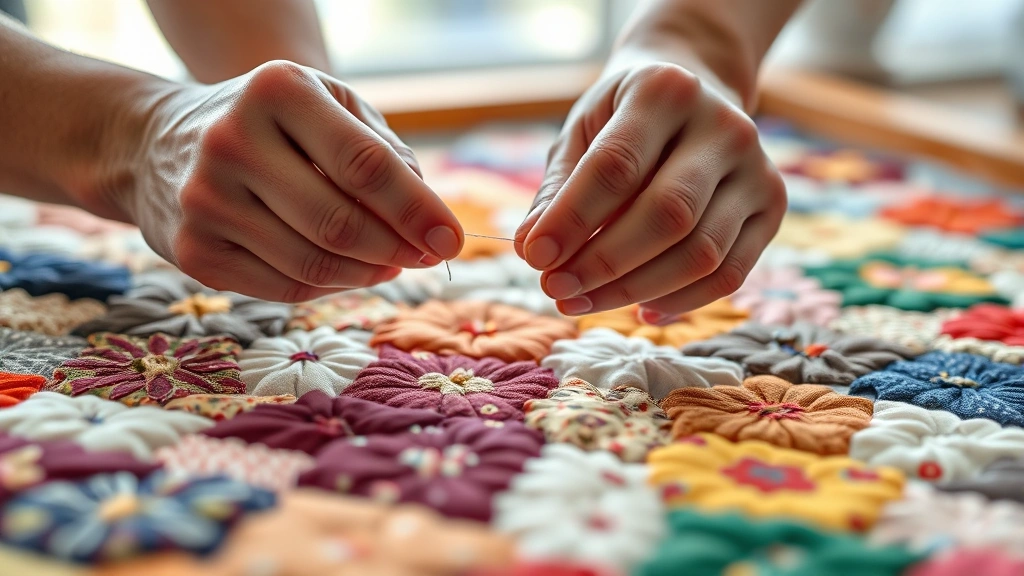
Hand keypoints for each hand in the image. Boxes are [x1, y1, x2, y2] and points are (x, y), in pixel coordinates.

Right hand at [124, 61, 461, 301]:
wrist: (158, 141)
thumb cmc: (271, 123)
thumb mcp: (329, 106)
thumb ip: (385, 152)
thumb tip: (429, 221)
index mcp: (276, 91)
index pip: (365, 164)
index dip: (417, 209)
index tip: (454, 239)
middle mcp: (231, 141)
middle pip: (340, 222)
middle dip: (398, 248)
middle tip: (428, 256)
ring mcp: (204, 200)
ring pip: (314, 262)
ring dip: (369, 272)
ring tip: (392, 262)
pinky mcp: (191, 251)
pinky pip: (284, 287)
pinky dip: (331, 285)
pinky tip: (351, 271)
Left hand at [515, 62, 785, 322]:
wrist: (693, 92)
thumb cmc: (622, 119)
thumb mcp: (582, 134)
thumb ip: (557, 190)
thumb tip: (532, 250)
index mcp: (666, 90)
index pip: (616, 166)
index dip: (572, 219)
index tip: (534, 257)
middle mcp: (725, 125)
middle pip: (667, 215)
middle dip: (603, 263)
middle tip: (555, 289)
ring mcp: (758, 167)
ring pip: (701, 253)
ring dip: (635, 290)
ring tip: (583, 301)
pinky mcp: (772, 206)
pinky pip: (730, 273)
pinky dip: (681, 302)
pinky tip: (640, 310)